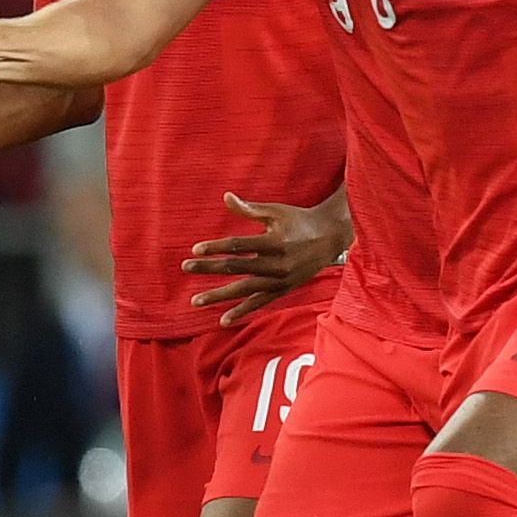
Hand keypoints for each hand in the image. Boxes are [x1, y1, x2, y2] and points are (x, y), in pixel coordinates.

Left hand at [180, 187, 345, 319]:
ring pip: (244, 290)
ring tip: (196, 301)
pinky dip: (241, 311)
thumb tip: (225, 197)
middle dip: (209, 268)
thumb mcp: (275, 212)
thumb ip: (249, 209)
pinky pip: (259, 303)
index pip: (239, 246)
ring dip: (219, 295)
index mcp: (275, 241)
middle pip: (236, 267)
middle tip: (186, 267)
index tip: (196, 249)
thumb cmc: (299, 220)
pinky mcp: (283, 289)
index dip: (216, 247)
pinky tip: (223, 320)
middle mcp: (277, 263)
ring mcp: (280, 279)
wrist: (330, 237)